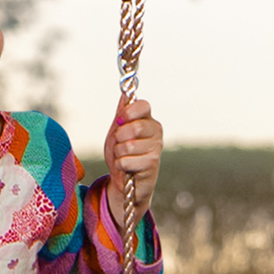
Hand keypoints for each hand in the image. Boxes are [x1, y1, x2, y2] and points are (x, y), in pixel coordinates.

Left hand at [105, 95, 161, 215]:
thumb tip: (125, 94)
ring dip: (118, 153)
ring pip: (127, 146)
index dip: (128, 112)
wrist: (124, 179)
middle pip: (133, 127)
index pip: (143, 105)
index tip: (120, 120)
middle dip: (119, 137)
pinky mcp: (152, 164)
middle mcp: (156, 132)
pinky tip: (128, 168)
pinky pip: (126, 161)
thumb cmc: (123, 153)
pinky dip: (121, 165)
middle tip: (120, 144)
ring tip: (124, 157)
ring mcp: (156, 148)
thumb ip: (122, 113)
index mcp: (148, 120)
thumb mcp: (118, 131)